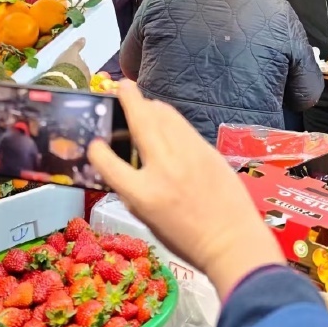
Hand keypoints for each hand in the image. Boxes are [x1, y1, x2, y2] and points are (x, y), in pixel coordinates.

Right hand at [88, 82, 284, 298]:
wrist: (232, 241)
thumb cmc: (186, 240)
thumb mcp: (147, 220)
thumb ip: (132, 191)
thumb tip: (125, 165)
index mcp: (142, 194)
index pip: (107, 163)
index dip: (97, 150)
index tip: (95, 144)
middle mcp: (163, 168)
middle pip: (140, 121)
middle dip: (129, 98)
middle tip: (122, 85)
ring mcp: (188, 154)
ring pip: (165, 115)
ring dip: (150, 104)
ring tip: (143, 101)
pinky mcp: (207, 149)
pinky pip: (182, 125)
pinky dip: (170, 118)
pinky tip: (167, 120)